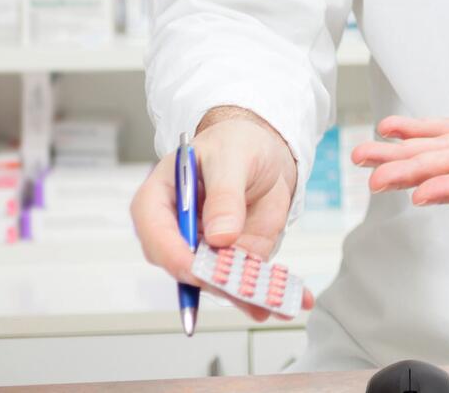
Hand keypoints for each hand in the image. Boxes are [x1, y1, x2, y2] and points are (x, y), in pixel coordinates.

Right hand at [130, 106, 312, 323]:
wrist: (263, 153)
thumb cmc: (235, 144)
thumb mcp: (232, 157)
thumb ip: (224, 194)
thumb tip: (220, 236)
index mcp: (159, 201)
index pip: (156, 235)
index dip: (175, 255)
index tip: (199, 268)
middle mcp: (177, 234)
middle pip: (187, 267)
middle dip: (217, 284)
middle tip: (245, 292)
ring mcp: (206, 250)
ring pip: (220, 282)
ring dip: (248, 297)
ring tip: (276, 305)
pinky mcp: (234, 259)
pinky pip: (248, 281)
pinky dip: (270, 293)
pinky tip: (293, 301)